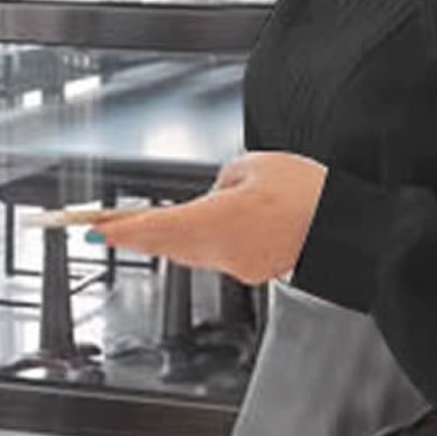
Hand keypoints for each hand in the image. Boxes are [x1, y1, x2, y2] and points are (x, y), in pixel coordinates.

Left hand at [94, 151, 328, 284]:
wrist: (343, 226)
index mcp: (215, 219)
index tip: (93, 229)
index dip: (120, 229)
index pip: (154, 225)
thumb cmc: (306, 193)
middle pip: (165, 242)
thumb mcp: (255, 165)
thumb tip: (215, 192)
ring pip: (188, 250)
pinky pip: (216, 254)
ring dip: (167, 238)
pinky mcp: (253, 269)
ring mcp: (236, 264)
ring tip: (144, 225)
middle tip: (104, 228)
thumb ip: (224, 179)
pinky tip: (205, 227)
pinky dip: (203, 242)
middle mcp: (220, 250)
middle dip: (136, 234)